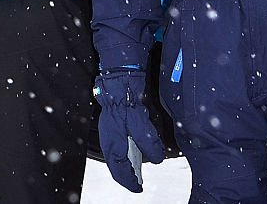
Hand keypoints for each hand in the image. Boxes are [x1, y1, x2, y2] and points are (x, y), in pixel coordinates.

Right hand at [93, 70, 165, 192]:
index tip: (138, 188)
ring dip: (128, 163)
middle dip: (127, 175)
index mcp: (112, 142)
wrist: (119, 79)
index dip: (128, 181)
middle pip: (117, 164)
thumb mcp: (140, 122)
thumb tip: (157, 157)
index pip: (118, 169)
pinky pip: (121, 144)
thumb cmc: (126, 99)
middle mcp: (109, 139)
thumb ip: (148, 141)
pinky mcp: (115, 125)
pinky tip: (138, 150)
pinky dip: (129, 151)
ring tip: (139, 170)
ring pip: (118, 155)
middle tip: (138, 182)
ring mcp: (111, 132)